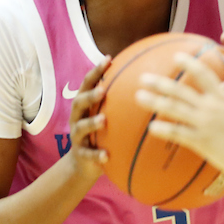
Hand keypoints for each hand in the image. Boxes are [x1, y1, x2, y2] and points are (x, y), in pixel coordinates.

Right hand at [67, 57, 110, 180]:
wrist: (82, 164)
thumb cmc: (99, 132)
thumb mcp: (105, 114)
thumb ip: (118, 99)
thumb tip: (146, 79)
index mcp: (84, 106)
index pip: (87, 84)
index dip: (96, 71)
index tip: (108, 59)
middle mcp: (77, 118)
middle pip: (79, 102)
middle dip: (89, 95)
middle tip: (102, 91)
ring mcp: (77, 137)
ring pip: (80, 128)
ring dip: (91, 123)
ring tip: (103, 121)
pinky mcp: (80, 155)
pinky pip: (88, 154)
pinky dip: (96, 155)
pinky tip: (107, 156)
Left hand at [138, 55, 223, 182]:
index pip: (203, 74)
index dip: (189, 64)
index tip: (176, 57)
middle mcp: (211, 107)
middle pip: (180, 90)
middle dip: (160, 82)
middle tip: (143, 77)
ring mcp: (204, 124)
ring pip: (174, 109)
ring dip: (154, 102)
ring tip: (138, 97)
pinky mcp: (202, 142)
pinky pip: (178, 134)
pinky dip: (163, 129)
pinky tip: (150, 128)